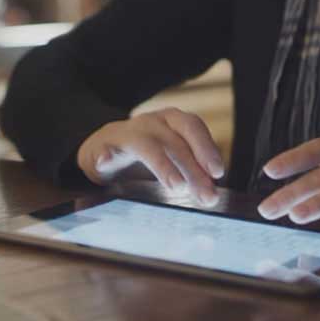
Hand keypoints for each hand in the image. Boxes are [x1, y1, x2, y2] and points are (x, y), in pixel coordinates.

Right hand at [77, 108, 223, 206]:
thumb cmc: (150, 153)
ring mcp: (127, 133)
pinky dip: (105, 155)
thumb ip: (192, 175)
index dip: (207, 149)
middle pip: (175, 140)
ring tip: (177, 185)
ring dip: (163, 165)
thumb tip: (211, 198)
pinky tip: (104, 162)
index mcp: (173, 122)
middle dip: (193, 166)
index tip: (217, 173)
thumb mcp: (174, 159)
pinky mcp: (101, 147)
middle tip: (205, 194)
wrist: (106, 145)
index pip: (194, 129)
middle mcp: (153, 123)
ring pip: (147, 146)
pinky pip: (102, 150)